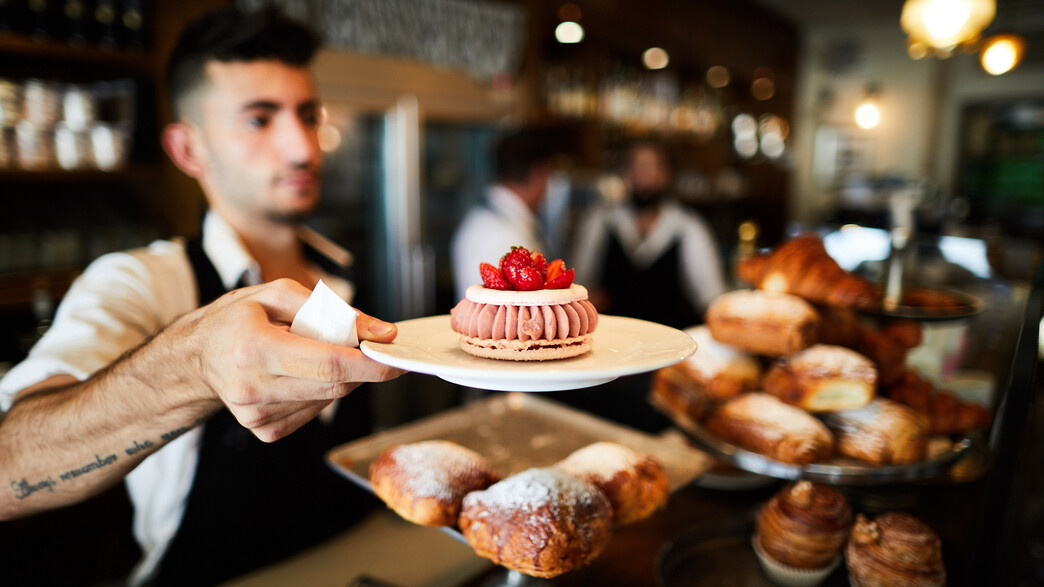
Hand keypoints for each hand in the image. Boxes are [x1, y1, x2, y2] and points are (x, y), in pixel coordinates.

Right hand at [166, 278, 403, 440]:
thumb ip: (334, 311)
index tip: (397, 359)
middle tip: (360, 345)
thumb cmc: (238, 318)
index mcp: (254, 348)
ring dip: (337, 376)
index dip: (370, 365)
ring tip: (310, 353)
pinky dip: (320, 390)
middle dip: (359, 366)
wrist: (198, 356)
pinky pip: (315, 410)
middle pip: (334, 385)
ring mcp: (257, 415)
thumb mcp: (279, 295)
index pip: (329, 364)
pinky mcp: (264, 430)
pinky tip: (298, 374)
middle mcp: (253, 387)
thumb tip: (382, 332)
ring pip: (329, 399)